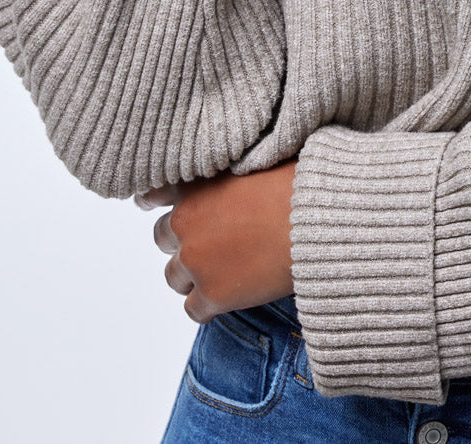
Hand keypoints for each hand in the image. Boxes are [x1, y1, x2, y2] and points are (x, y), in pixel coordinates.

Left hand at [134, 161, 296, 323]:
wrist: (318, 219)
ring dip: (194, 275)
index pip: (152, 194)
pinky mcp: (212, 294)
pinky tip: (233, 295)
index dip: (153, 201)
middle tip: (214, 243)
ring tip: (227, 271)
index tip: (154, 206)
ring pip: (175, 277)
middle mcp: (185, 222)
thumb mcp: (255, 162)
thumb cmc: (298, 183)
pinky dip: (209, 305)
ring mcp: (196, 261)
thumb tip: (229, 183)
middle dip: (184, 241)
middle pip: (163, 239)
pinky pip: (193, 310)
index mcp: (194, 186)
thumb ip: (226, 176)